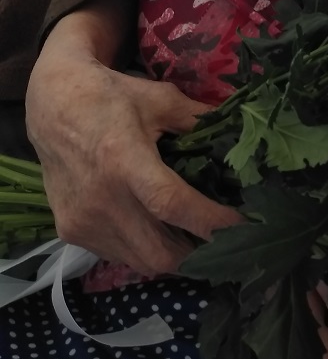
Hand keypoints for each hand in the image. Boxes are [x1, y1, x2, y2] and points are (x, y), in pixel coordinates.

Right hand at [26, 5, 241, 275]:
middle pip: (159, 252)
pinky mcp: (71, 232)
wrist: (52, 105)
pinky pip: (118, 255)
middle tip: (225, 239)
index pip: (173, 205)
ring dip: (172, 256)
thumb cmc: (110, 96)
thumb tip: (243, 129)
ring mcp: (83, 221)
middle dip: (198, 253)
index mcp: (124, 160)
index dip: (211, 221)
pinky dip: (143, 250)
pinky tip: (159, 230)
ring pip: (140, 262)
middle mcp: (101, 199)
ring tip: (196, 237)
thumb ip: (199, 120)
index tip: (243, 223)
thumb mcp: (160, 99)